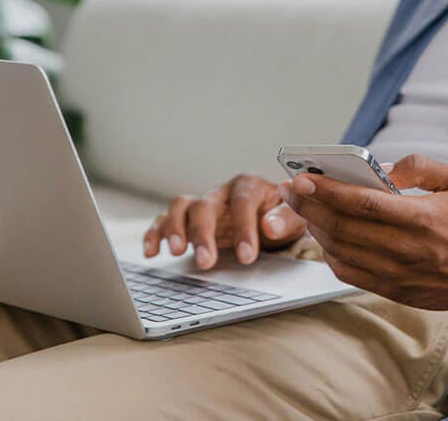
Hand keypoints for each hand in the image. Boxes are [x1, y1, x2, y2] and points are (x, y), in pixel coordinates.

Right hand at [143, 174, 306, 269]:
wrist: (272, 219)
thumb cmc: (282, 217)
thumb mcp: (295, 218)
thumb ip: (286, 219)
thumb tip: (270, 226)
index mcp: (249, 185)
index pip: (243, 201)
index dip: (243, 228)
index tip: (247, 256)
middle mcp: (222, 192)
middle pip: (206, 204)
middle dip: (204, 233)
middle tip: (207, 262)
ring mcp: (203, 204)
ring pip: (181, 207)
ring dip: (175, 228)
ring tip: (176, 252)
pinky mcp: (188, 219)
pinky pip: (165, 220)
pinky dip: (156, 233)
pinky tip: (152, 252)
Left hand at [279, 154, 447, 309]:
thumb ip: (419, 166)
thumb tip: (381, 169)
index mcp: (423, 218)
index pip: (363, 203)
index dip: (328, 191)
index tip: (302, 178)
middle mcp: (408, 249)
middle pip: (343, 227)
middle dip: (308, 206)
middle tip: (289, 189)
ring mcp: (399, 274)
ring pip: (341, 251)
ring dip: (314, 228)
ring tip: (303, 208)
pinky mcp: (394, 291)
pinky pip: (349, 273)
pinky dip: (329, 254)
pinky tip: (324, 236)